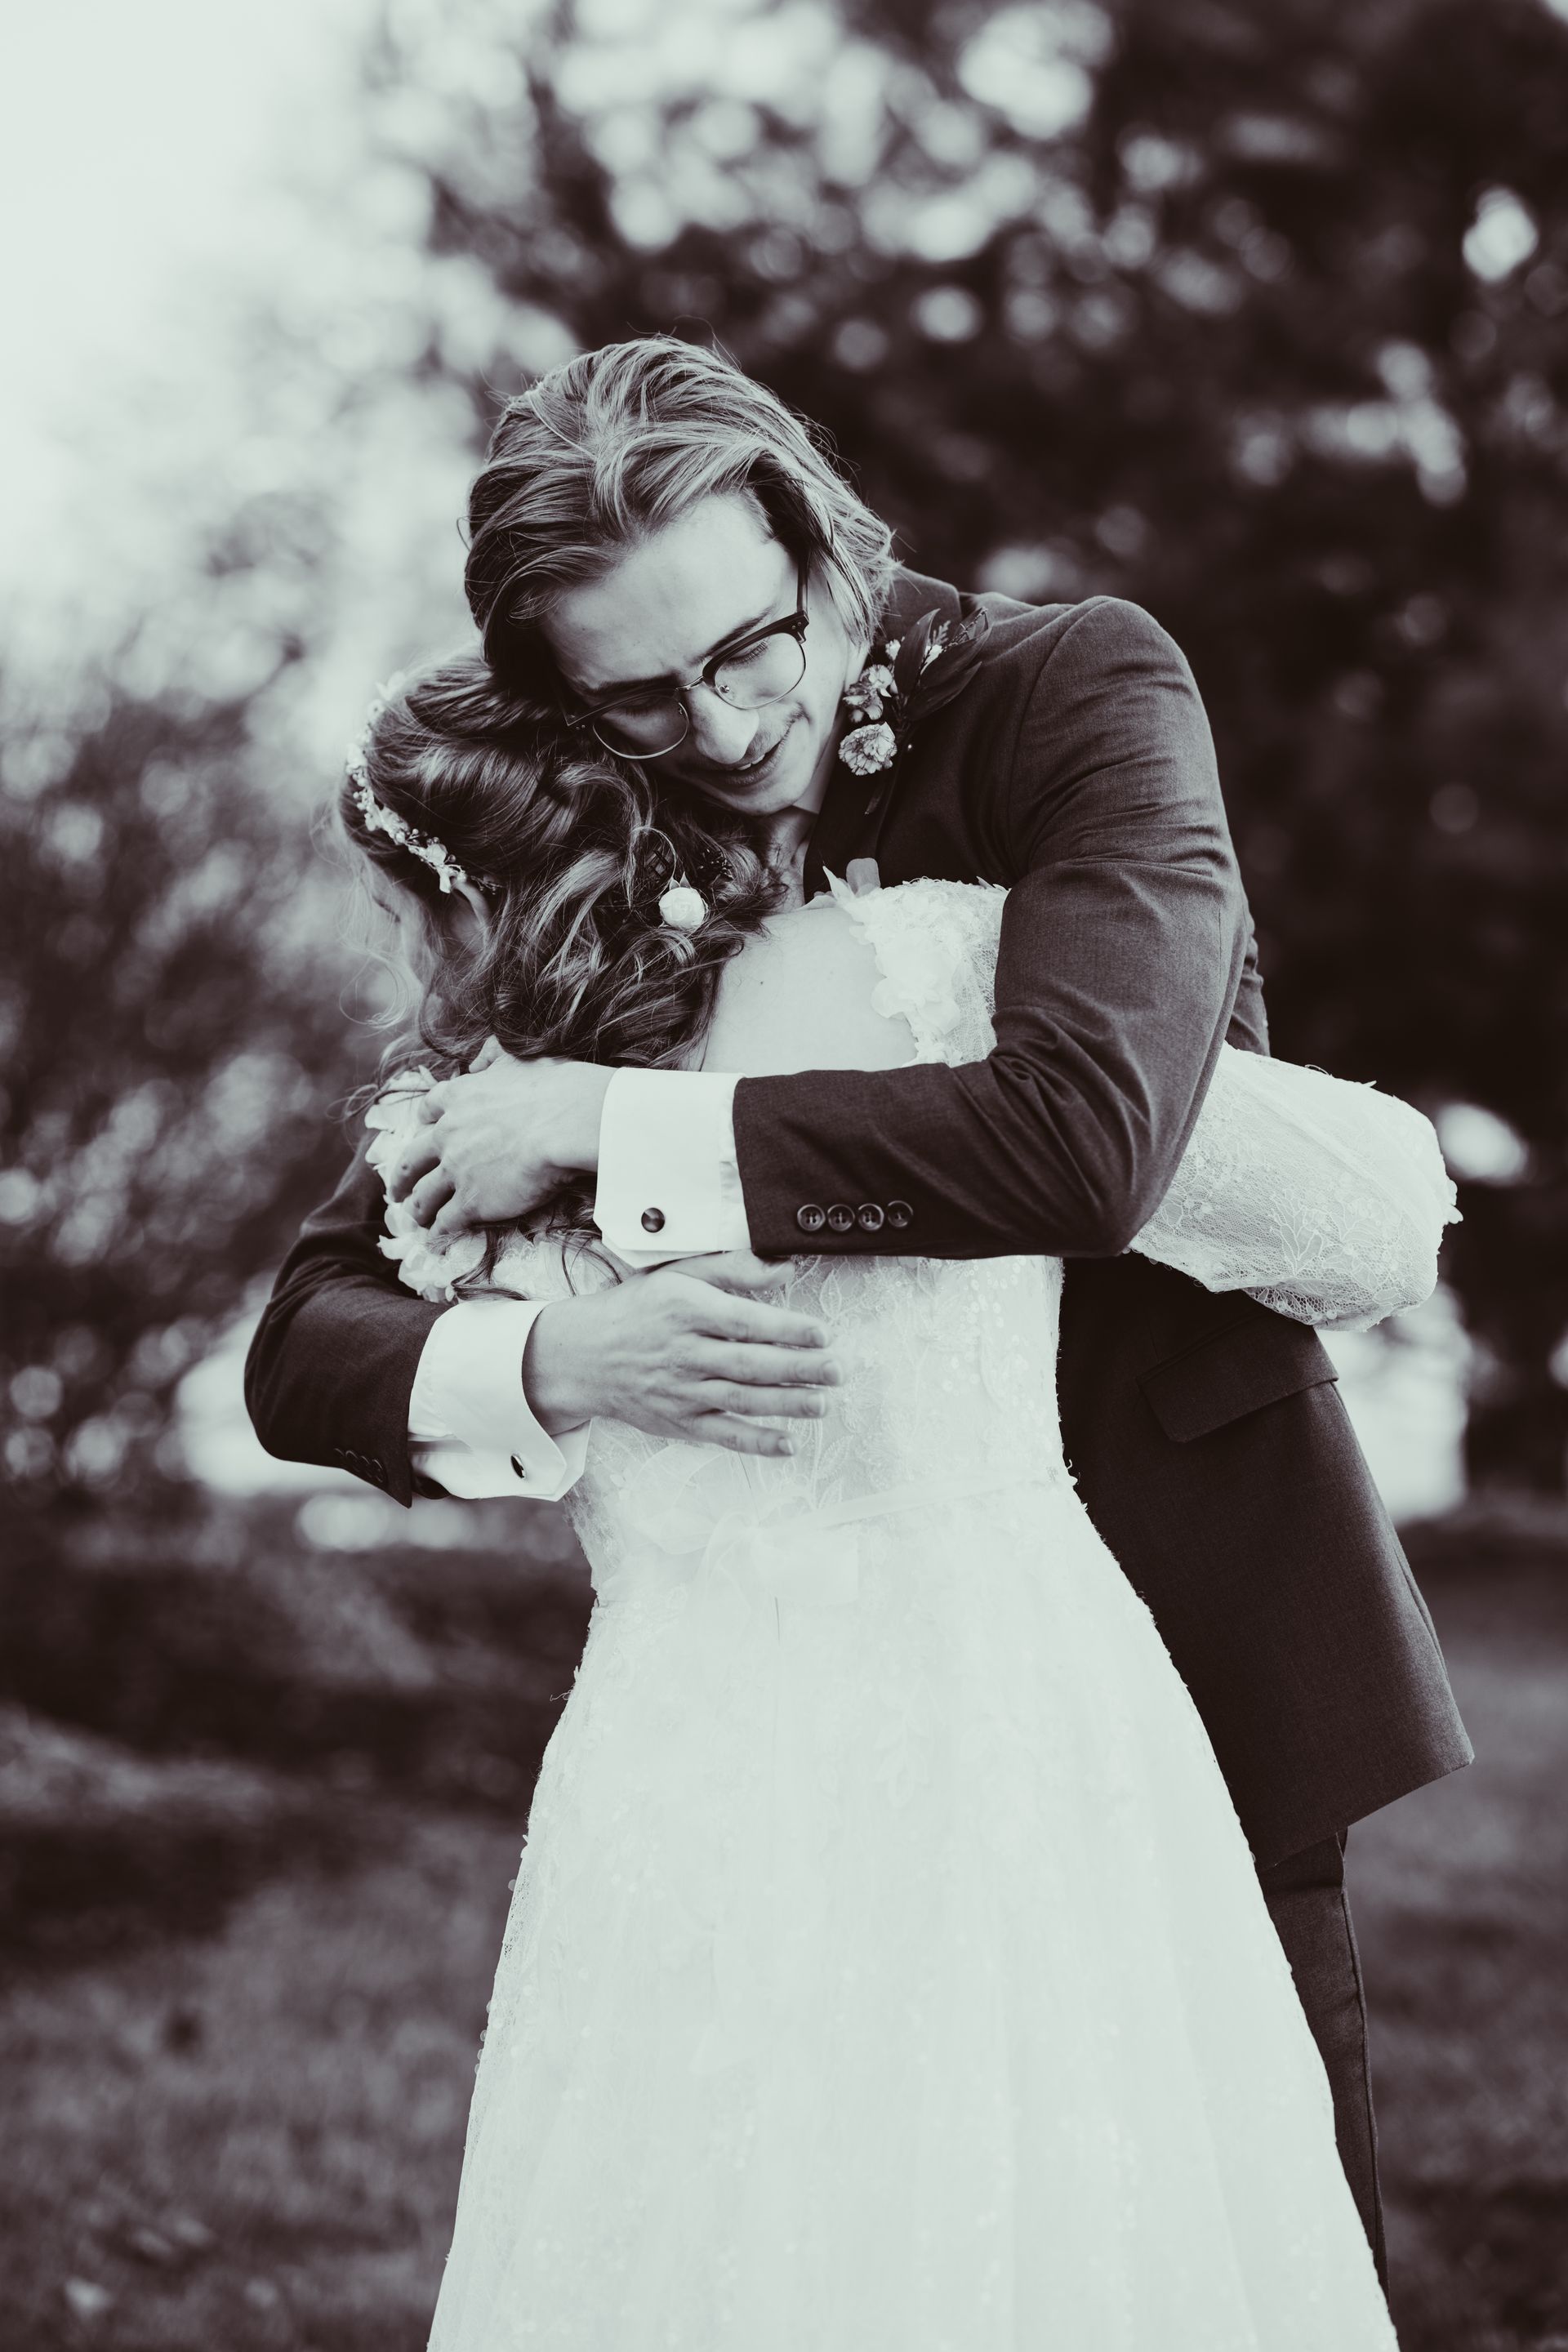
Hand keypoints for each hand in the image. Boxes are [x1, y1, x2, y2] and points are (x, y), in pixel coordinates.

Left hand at [386, 1054, 612, 1231]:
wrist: (565, 1123)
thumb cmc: (552, 1088)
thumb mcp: (515, 1058)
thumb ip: (493, 1057)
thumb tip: (481, 1057)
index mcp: (458, 1098)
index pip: (428, 1110)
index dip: (424, 1123)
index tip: (422, 1129)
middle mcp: (448, 1135)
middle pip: (411, 1160)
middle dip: (400, 1178)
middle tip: (396, 1189)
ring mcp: (456, 1171)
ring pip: (423, 1196)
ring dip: (416, 1209)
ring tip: (415, 1219)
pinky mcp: (472, 1202)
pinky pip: (446, 1221)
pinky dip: (439, 1231)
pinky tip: (438, 1238)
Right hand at [523, 1254, 839, 1456]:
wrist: (583, 1355)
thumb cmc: (639, 1308)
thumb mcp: (678, 1275)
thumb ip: (732, 1269)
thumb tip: (785, 1269)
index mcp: (685, 1310)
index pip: (744, 1322)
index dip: (787, 1329)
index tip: (822, 1333)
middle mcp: (683, 1352)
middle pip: (750, 1364)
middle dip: (799, 1370)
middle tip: (838, 1370)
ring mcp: (681, 1391)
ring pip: (742, 1400)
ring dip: (786, 1405)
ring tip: (824, 1403)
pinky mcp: (679, 1421)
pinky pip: (722, 1434)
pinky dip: (756, 1442)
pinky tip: (788, 1444)